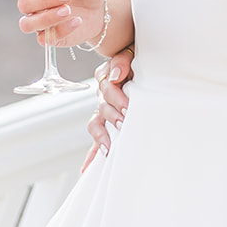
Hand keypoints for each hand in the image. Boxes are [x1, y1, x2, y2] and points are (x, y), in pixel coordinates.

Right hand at [0, 0, 104, 47]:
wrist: (99, 9)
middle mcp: (33, 3)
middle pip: (23, 4)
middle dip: (43, 0)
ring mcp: (39, 21)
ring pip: (28, 24)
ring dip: (46, 17)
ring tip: (68, 10)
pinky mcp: (50, 36)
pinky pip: (45, 39)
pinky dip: (61, 29)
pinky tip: (77, 21)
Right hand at [81, 45, 135, 170]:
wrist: (140, 61)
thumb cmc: (137, 59)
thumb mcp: (129, 55)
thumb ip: (122, 62)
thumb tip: (116, 76)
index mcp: (107, 77)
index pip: (107, 87)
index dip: (117, 97)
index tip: (128, 108)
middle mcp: (102, 94)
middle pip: (103, 106)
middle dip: (114, 116)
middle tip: (124, 123)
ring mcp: (103, 110)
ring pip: (96, 124)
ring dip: (102, 136)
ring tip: (109, 148)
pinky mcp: (107, 124)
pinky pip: (96, 140)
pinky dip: (91, 155)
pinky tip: (85, 170)